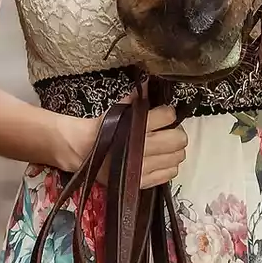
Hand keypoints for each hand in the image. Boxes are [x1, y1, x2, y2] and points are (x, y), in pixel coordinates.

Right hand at [51, 103, 188, 188]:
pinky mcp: (142, 181)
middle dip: (176, 133)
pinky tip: (160, 160)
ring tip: (164, 147)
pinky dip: (168, 166)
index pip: (168, 116)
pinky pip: (169, 174)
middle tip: (168, 131)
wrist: (82, 151)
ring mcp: (144, 166)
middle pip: (178, 139)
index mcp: (136, 125)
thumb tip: (149, 81)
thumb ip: (135, 97)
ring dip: (174, 150)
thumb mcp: (116, 108)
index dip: (168, 113)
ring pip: (177, 157)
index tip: (164, 114)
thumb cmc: (101, 127)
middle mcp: (143, 146)